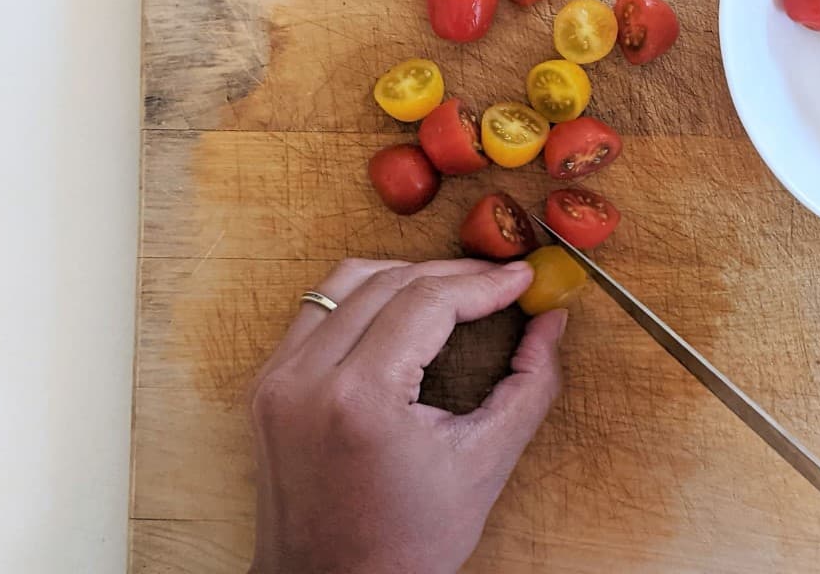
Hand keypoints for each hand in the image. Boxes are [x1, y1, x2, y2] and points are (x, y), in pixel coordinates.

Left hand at [248, 258, 564, 573]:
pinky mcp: (268, 383)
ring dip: (403, 275)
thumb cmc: (404, 545)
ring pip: (344, 283)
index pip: (427, 303)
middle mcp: (305, 378)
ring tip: (452, 290)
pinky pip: (316, 311)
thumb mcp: (484, 465)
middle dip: (450, 275)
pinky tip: (399, 312)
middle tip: (496, 282)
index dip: (482, 283)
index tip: (520, 278)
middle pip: (387, 283)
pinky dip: (362, 298)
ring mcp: (278, 378)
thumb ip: (530, 385)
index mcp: (359, 399)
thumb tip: (551, 322)